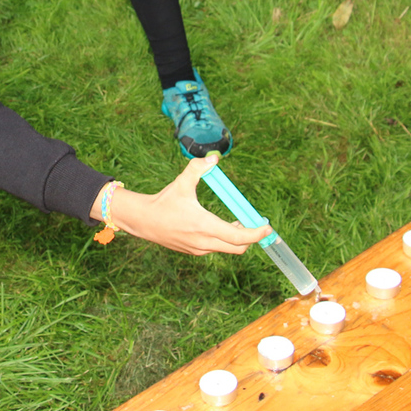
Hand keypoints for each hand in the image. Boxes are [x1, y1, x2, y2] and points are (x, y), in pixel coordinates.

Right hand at [105, 154, 273, 254]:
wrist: (144, 221)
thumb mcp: (181, 183)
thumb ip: (198, 168)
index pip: (238, 237)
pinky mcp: (193, 252)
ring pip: (227, 248)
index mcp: (204, 225)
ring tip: (238, 223)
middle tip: (256, 224)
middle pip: (238, 248)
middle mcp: (204, 241)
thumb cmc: (164, 202)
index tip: (267, 227)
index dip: (256, 234)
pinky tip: (220, 227)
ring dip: (236, 238)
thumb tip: (214, 158)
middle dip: (250, 237)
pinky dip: (223, 240)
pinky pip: (215, 248)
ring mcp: (198, 249)